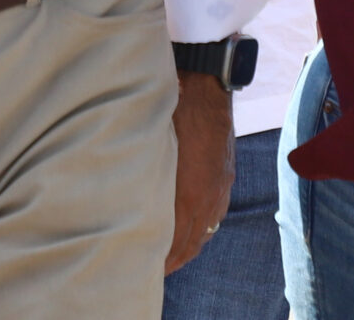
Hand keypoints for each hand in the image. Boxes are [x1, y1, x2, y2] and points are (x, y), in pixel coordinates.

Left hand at [164, 71, 234, 272]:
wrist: (201, 83)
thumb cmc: (168, 110)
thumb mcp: (151, 148)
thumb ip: (146, 182)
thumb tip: (128, 208)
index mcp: (190, 194)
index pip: (176, 243)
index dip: (162, 260)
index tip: (146, 269)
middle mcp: (209, 196)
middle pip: (192, 242)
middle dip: (174, 259)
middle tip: (154, 269)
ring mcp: (220, 186)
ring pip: (204, 229)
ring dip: (188, 245)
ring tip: (170, 255)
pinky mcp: (225, 175)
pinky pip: (214, 213)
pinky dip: (201, 227)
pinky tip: (191, 229)